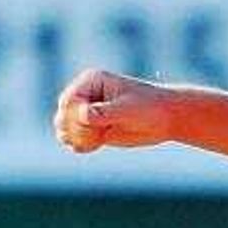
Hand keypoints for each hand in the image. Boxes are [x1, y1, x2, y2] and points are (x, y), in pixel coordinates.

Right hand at [53, 69, 174, 152]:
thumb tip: (82, 115)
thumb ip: (104, 112)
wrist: (166, 119)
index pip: (68, 101)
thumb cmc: (149, 108)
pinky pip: (73, 140)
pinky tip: (97, 144)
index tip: (94, 125)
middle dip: (76, 129)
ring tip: (97, 140)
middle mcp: (85, 95)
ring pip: (64, 129)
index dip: (75, 116)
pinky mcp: (92, 128)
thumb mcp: (128, 109)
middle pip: (62, 115)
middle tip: (97, 135)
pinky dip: (81, 146)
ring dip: (77, 139)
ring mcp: (87, 112)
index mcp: (91, 81)